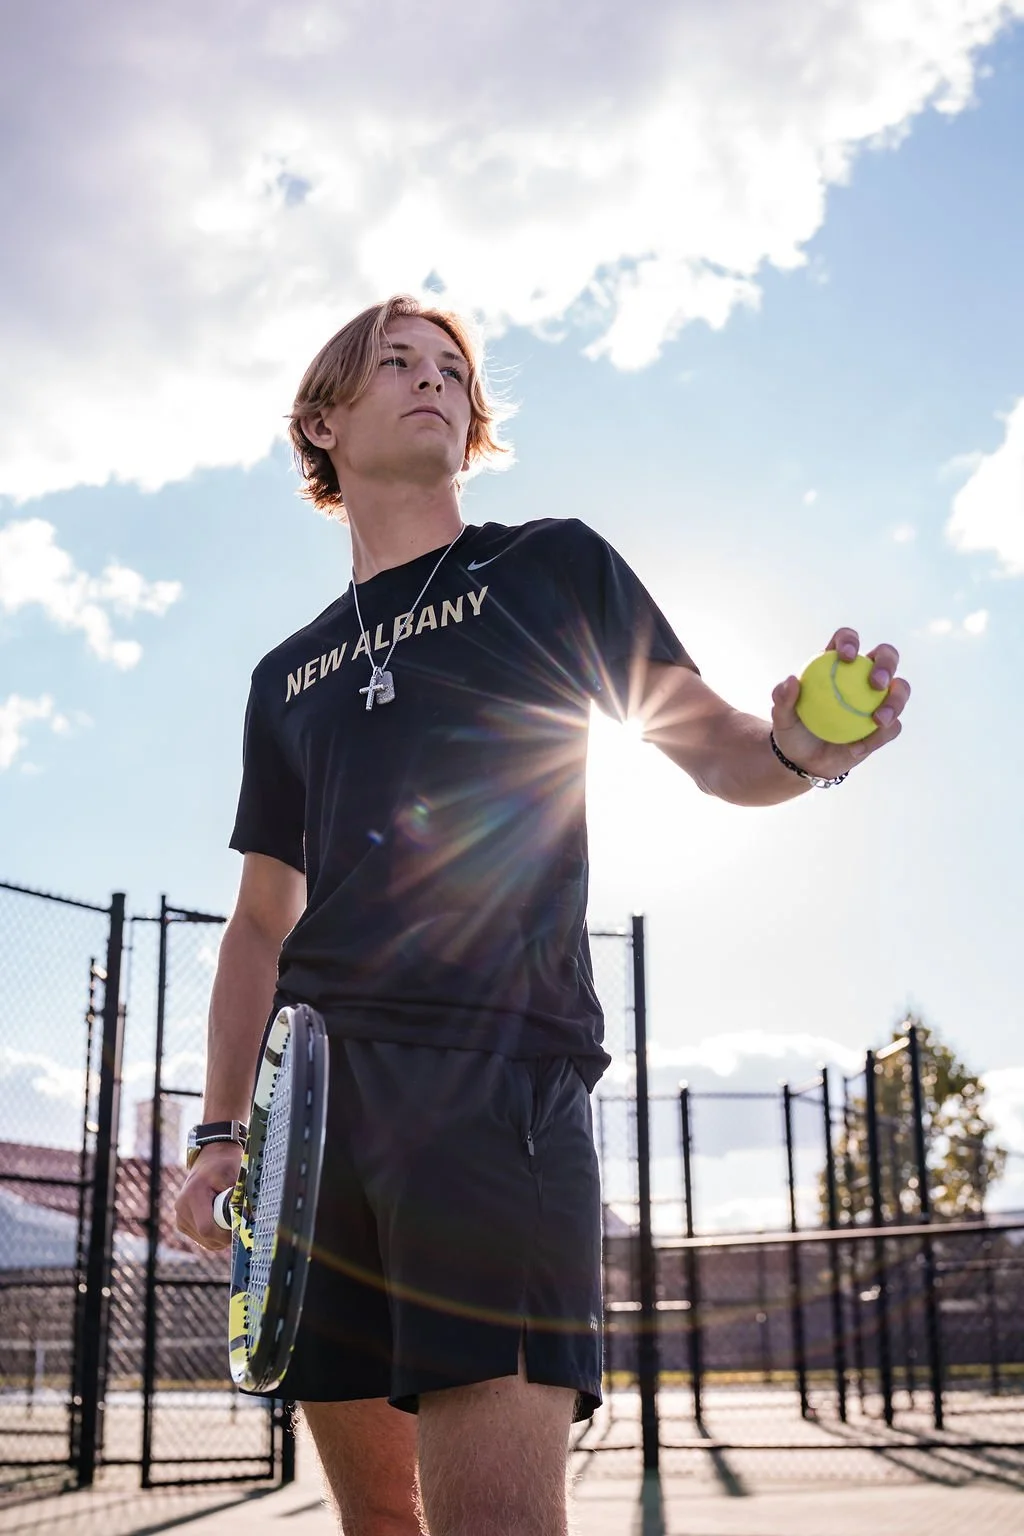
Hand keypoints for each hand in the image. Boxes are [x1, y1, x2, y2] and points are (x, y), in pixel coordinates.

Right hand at [174, 1141, 243, 1251]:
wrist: (210, 1158)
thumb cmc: (225, 1164)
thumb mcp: (236, 1174)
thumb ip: (240, 1196)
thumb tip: (251, 1217)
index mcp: (194, 1194)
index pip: (207, 1228)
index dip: (226, 1233)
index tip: (241, 1225)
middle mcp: (182, 1207)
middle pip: (206, 1238)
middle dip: (226, 1235)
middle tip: (239, 1222)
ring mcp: (180, 1216)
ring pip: (204, 1241)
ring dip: (220, 1236)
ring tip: (229, 1216)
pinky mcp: (182, 1222)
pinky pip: (201, 1238)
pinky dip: (214, 1235)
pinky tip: (221, 1220)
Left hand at [771, 628, 910, 779]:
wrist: (804, 761)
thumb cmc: (793, 731)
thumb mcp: (781, 717)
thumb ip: (782, 698)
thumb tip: (792, 680)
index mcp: (836, 664)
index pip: (847, 641)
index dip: (850, 641)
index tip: (845, 657)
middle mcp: (863, 676)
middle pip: (886, 657)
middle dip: (887, 664)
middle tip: (875, 683)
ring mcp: (879, 700)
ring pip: (900, 689)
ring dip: (896, 701)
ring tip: (878, 719)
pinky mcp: (886, 727)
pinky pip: (892, 727)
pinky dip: (879, 736)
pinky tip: (858, 748)